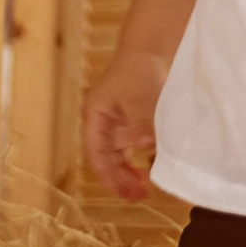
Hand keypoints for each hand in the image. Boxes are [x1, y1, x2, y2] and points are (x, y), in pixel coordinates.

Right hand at [82, 51, 170, 201]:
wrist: (149, 50)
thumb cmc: (138, 69)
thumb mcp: (138, 97)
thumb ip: (141, 122)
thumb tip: (144, 148)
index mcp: (95, 117)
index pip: (96, 153)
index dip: (107, 175)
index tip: (122, 193)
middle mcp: (103, 124)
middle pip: (106, 159)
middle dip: (119, 179)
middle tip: (138, 197)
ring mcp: (117, 124)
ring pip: (118, 157)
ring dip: (129, 173)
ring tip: (145, 189)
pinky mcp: (132, 122)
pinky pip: (131, 149)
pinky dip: (139, 161)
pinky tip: (150, 170)